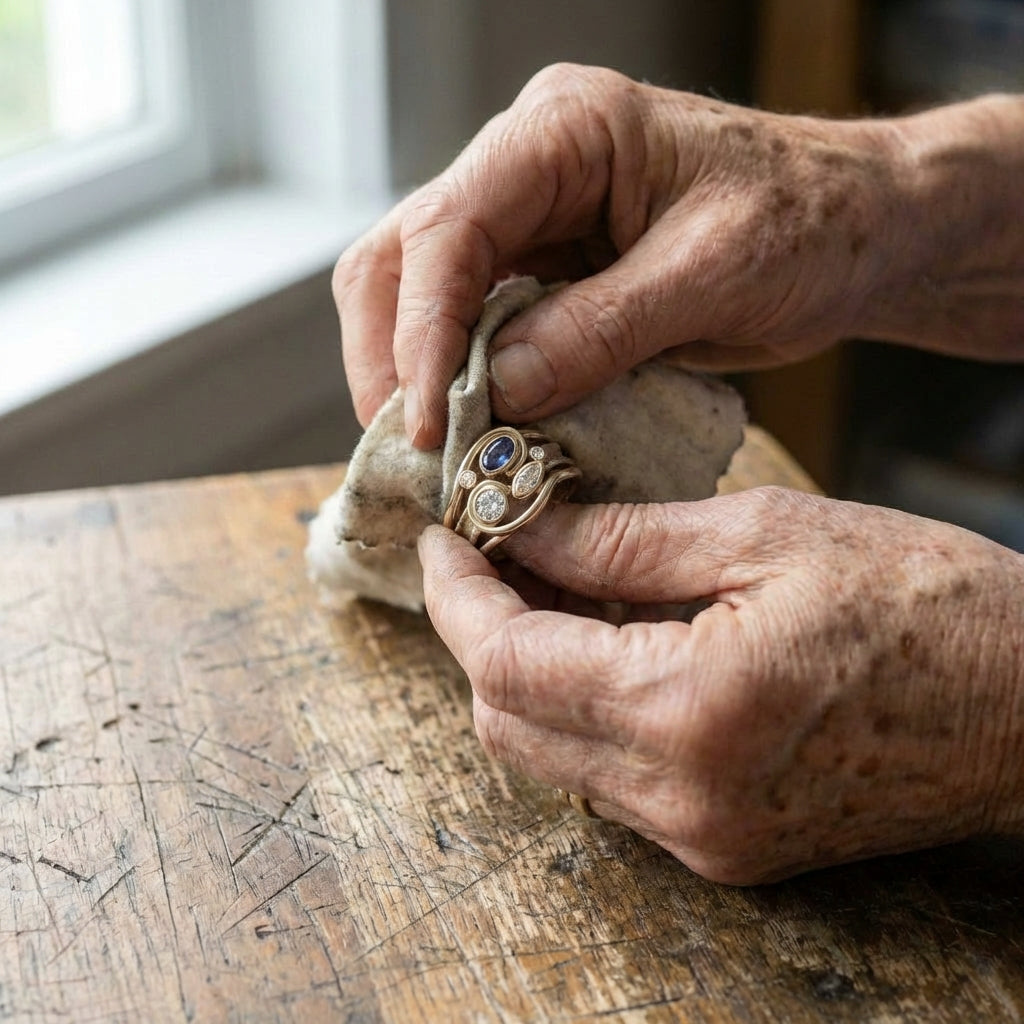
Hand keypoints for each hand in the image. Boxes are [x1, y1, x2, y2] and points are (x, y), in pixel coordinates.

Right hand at [333, 63, 1023, 448]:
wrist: (855, 231)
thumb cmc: (808, 224)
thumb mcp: (711, 274)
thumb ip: (601, 329)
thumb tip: (497, 392)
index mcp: (565, 131)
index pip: (450, 227)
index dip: (422, 331)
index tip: (427, 423)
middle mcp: (527, 166)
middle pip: (404, 255)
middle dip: (392, 356)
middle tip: (408, 449)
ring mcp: (530, 219)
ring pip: (422, 292)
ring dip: (414, 374)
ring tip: (430, 452)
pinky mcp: (545, 271)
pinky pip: (475, 326)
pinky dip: (462, 382)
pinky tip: (473, 431)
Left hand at [418, 489, 1023, 882]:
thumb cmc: (927, 602)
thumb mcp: (766, 534)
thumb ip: (624, 538)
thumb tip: (526, 525)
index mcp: (693, 711)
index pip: (507, 663)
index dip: (455, 595)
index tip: (443, 538)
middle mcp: (684, 799)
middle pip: (506, 723)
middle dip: (478, 632)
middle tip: (490, 552)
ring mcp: (702, 837)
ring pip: (547, 755)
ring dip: (525, 669)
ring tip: (550, 583)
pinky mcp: (723, 846)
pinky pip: (605, 776)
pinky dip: (581, 706)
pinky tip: (607, 640)